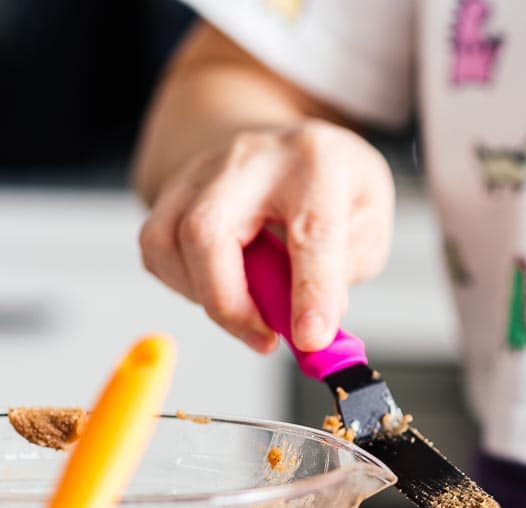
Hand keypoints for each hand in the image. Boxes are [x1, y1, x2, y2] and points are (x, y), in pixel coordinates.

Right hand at [138, 120, 394, 353]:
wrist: (289, 149)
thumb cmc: (333, 188)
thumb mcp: (369, 222)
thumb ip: (345, 271)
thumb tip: (310, 323)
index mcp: (316, 160)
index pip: (311, 231)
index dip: (310, 292)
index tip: (309, 339)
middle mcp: (250, 157)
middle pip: (207, 231)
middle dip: (230, 303)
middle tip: (264, 338)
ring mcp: (201, 170)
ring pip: (167, 243)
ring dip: (205, 298)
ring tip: (250, 312)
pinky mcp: (170, 190)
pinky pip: (156, 251)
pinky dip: (185, 285)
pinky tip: (224, 287)